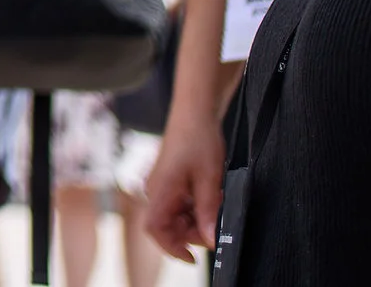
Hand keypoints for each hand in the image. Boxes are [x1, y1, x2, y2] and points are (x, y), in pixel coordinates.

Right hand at [141, 111, 224, 261]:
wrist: (195, 112)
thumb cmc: (198, 139)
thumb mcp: (209, 180)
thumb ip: (208, 212)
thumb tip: (210, 240)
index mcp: (161, 190)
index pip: (155, 229)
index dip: (171, 248)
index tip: (192, 257)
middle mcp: (157, 190)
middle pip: (168, 225)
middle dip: (192, 231)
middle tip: (215, 223)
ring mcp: (163, 185)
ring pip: (176, 216)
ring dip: (196, 218)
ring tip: (215, 204)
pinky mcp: (170, 181)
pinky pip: (179, 204)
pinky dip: (195, 207)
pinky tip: (210, 196)